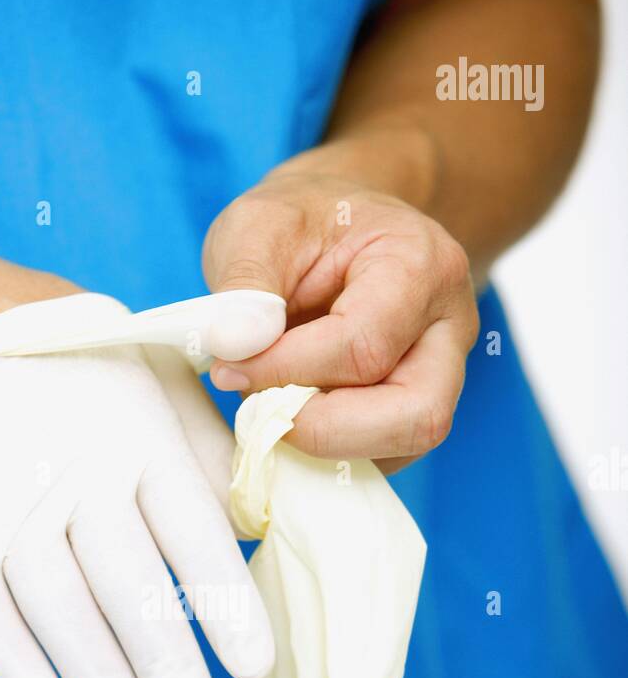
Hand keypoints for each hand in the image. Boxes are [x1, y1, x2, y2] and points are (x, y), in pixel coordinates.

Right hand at [0, 293, 274, 677]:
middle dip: (168, 668)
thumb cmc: (78, 364)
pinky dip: (12, 663)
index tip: (255, 666)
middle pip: (129, 588)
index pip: (192, 534)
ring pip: (59, 611)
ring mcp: (9, 508)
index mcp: (140, 440)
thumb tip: (275, 503)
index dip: (224, 603)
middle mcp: (77, 478)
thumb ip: (218, 438)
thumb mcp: (161, 369)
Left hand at [202, 154, 478, 473]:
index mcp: (421, 264)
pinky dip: (331, 452)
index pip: (362, 347)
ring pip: (405, 444)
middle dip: (325, 430)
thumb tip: (235, 347)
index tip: (227, 368)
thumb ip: (245, 283)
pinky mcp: (416, 410)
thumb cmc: (301, 223)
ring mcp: (443, 374)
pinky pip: (384, 454)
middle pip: (417, 415)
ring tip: (271, 411)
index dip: (285, 371)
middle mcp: (449, 326)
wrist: (338, 227)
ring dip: (328, 446)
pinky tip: (290, 418)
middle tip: (260, 411)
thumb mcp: (257, 226)